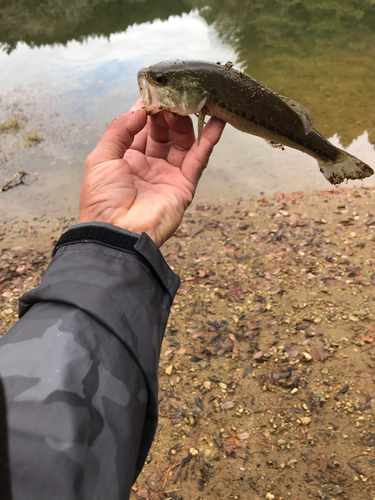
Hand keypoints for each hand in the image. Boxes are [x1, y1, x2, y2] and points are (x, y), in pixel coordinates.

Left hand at [79, 99, 224, 246]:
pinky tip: (217, 119)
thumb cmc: (103, 199)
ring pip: (182, 142)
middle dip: (167, 112)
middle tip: (173, 95)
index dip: (148, 110)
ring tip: (189, 102)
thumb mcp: (100, 158)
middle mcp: (148, 165)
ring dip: (185, 121)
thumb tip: (140, 110)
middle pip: (163, 132)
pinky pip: (199, 158)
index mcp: (125, 159)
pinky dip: (209, 139)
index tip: (156, 89)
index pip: (141, 128)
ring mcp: (168, 175)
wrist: (117, 233)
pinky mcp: (185, 185)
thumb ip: (119, 130)